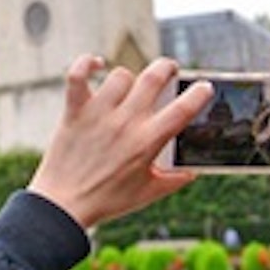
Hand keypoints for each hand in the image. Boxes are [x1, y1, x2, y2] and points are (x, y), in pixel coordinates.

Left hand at [28, 55, 213, 229]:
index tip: (204, 87)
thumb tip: (192, 171)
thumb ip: (174, 180)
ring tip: (129, 87)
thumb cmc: (107, 200)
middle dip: (167, 67)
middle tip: (170, 70)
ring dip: (129, 78)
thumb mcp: (148, 194)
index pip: (182, 109)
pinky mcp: (75, 111)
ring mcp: (98, 114)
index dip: (198, 94)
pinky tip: (97, 64)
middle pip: (153, 77)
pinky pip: (78, 74)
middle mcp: (125, 122)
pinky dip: (87, 63)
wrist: (64, 205)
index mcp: (147, 141)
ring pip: (120, 75)